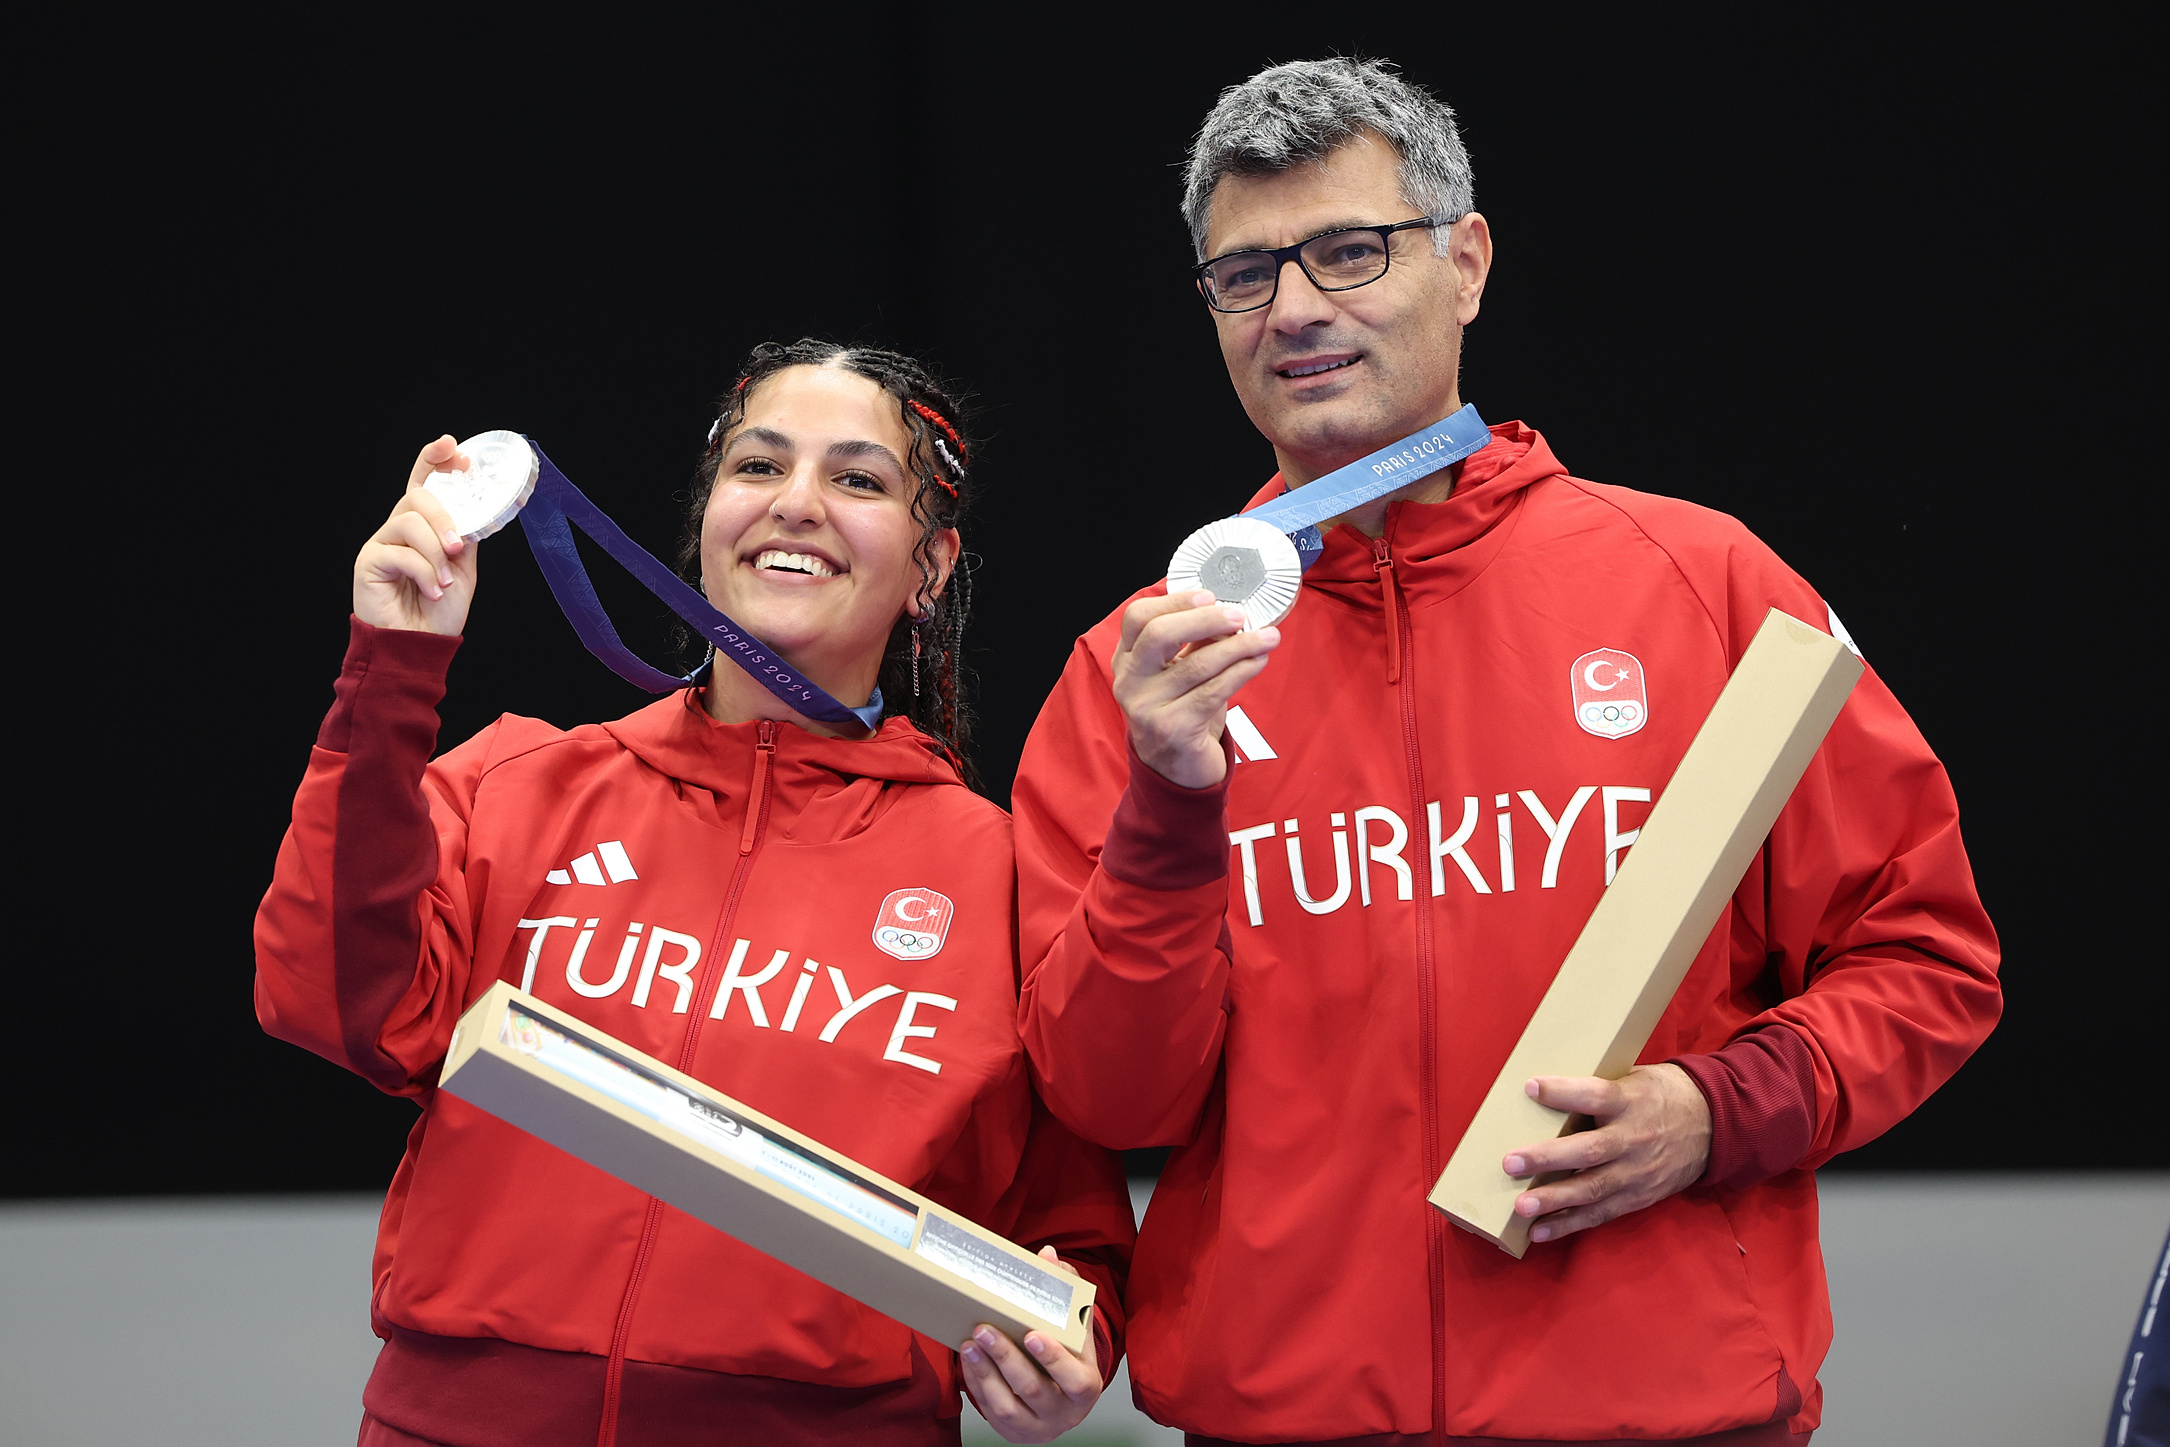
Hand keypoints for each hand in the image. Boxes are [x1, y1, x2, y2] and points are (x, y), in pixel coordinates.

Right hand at [352, 436, 476, 635]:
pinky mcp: (368, 562)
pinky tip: (432, 589)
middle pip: (416, 496)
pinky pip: (400, 552)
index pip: (423, 483)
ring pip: (410, 521)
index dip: (434, 460)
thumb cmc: (439, 612)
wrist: (421, 646)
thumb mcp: (463, 568)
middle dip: (443, 516)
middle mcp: (398, 528)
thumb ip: (464, 536)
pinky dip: (424, 572)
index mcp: (421, 526)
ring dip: (436, 552)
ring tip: (446, 580)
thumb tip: (473, 511)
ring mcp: (381, 543)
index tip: (453, 447)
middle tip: (457, 545)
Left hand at [960, 1246, 1102, 1441]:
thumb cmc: (1070, 1357)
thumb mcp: (1075, 1328)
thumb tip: (1047, 1255)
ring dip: (986, 1372)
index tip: (1031, 1334)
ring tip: (970, 1344)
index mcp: (1085, 1386)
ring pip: (1007, 1405)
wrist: (1063, 1402)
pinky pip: (991, 1411)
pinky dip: (978, 1385)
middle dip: (1006, 1358)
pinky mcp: (1013, 1431)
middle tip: (985, 1329)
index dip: (1053, 1359)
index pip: (1074, 1379)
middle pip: (1034, 1389)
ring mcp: (1037, 1426)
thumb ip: (1064, 1291)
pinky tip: (970, 1361)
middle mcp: (1063, 1412)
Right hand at [1113, 590, 1280, 788]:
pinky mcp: (1173, 729)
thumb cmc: (1182, 711)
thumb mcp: (1180, 673)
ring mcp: (1147, 707)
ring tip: (1267, 638)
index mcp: (1126, 659)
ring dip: (1238, 646)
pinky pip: (1213, 691)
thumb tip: (1232, 611)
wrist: (1176, 770)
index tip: (1210, 596)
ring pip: (1196, 664)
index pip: (1137, 617)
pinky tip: (1258, 661)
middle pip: (1159, 634)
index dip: (1174, 601)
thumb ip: (1196, 642)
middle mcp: (1129, 682)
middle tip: (1240, 616)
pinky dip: (1241, 671)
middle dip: (1205, 619)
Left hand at [1504, 1063, 1711, 1243]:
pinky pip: (1601, 1213)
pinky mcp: (1638, 1197)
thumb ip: (1599, 1090)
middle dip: (1548, 1158)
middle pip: (1589, 1150)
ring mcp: (1636, 1172)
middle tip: (1510, 1162)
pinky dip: (1570, 1224)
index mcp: (1632, 1102)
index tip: (1530, 1087)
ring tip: (1521, 1206)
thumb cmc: (1661, 1095)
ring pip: (1593, 1188)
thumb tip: (1542, 1091)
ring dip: (1555, 1200)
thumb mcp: (1635, 1080)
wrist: (1714, 1125)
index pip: (1595, 1095)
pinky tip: (1540, 1231)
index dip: (1563, 1092)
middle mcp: (1634, 1139)